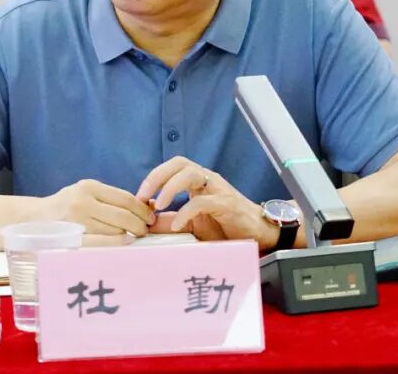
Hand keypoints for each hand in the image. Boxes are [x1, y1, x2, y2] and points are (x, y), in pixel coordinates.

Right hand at [42, 179, 155, 246]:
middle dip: (139, 225)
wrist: (34, 218)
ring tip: (133, 237)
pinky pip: (102, 244)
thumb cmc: (66, 205)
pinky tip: (125, 243)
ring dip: (128, 236)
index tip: (151, 217)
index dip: (142, 210)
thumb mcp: (85, 192)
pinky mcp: (71, 238)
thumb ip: (111, 197)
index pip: (125, 198)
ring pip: (115, 231)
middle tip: (145, 230)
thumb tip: (146, 206)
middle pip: (123, 216)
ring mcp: (76, 221)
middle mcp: (82, 202)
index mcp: (88, 187)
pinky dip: (117, 244)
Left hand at [136, 156, 278, 249]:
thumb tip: (144, 224)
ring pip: (190, 174)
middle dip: (157, 176)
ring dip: (170, 187)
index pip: (171, 168)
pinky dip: (186, 212)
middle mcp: (207, 180)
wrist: (259, 234)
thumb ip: (170, 222)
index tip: (138, 198)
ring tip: (157, 205)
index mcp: (197, 182)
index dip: (153, 178)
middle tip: (142, 195)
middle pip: (179, 163)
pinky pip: (203, 202)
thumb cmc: (225, 227)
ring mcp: (218, 190)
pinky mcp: (227, 204)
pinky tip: (178, 225)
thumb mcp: (192, 226)